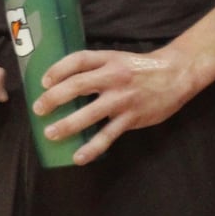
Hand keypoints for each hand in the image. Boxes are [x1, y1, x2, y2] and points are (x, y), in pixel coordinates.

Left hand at [31, 47, 199, 165]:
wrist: (176, 75)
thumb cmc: (142, 68)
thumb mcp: (118, 59)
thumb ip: (97, 68)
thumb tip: (66, 82)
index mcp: (108, 59)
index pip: (78, 60)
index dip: (58, 69)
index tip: (43, 81)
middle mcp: (113, 77)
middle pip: (78, 85)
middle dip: (54, 98)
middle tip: (38, 109)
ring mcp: (122, 98)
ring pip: (89, 113)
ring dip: (67, 125)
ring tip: (50, 134)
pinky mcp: (131, 117)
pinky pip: (108, 135)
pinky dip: (92, 147)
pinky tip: (79, 157)